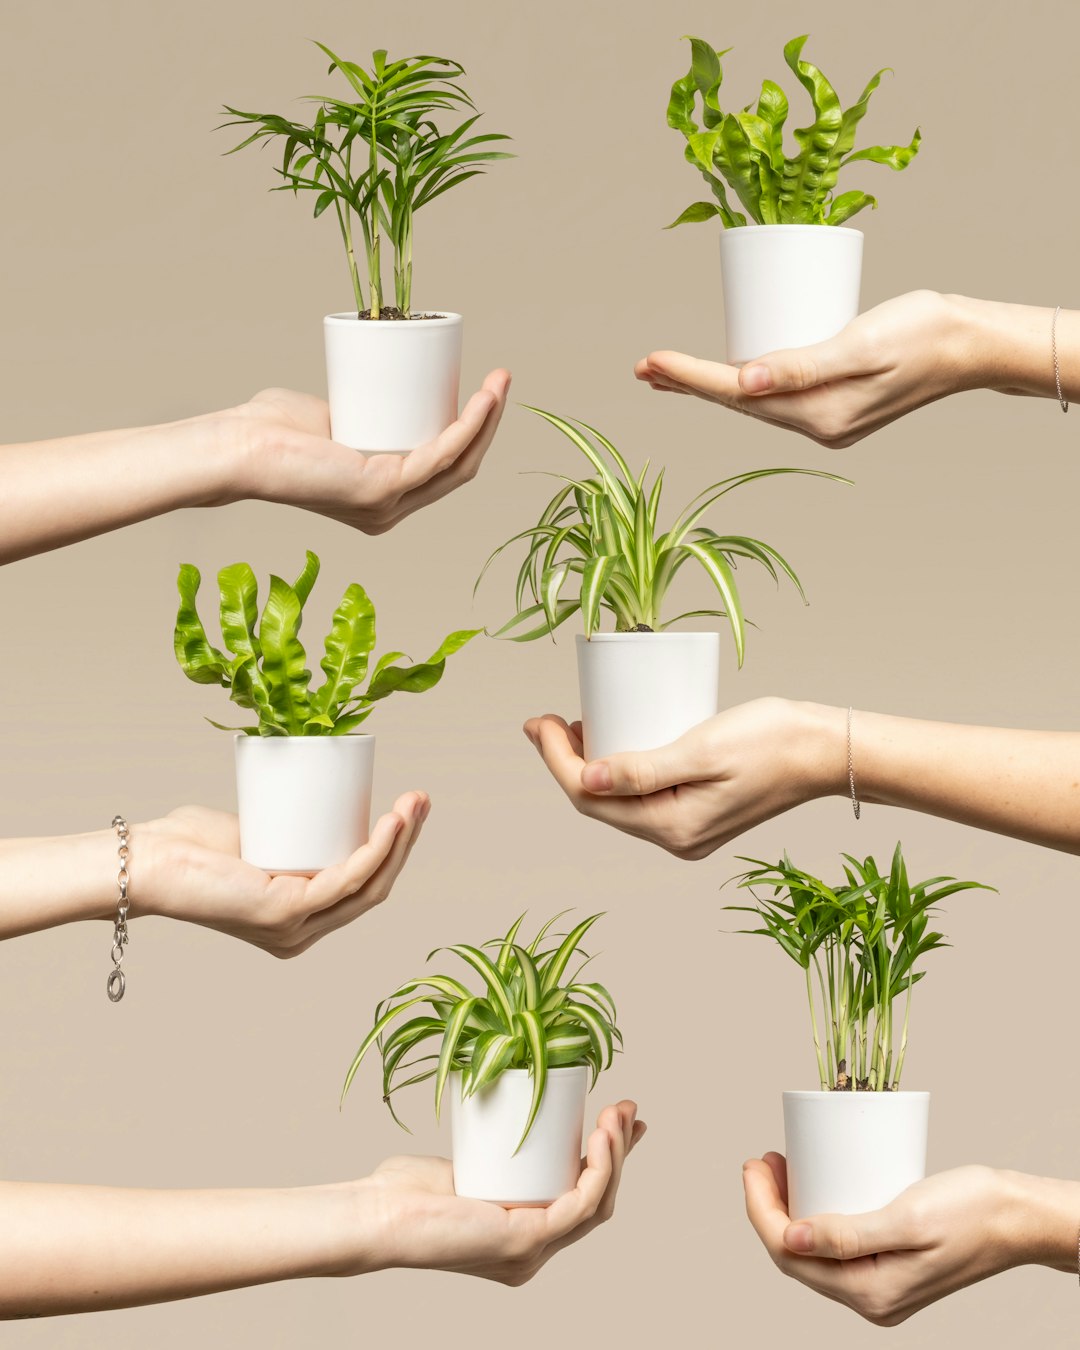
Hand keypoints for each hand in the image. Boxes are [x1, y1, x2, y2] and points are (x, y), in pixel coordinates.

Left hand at [137, 792, 429, 955]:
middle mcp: (302, 934)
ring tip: (414, 802)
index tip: (406, 808)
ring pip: (368, 886)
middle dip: (406, 840)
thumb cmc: (191, 847)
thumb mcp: (255, 837)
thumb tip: (310, 792)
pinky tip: (390, 824)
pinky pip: (346, 881)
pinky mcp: (286, 913)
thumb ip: (281, 827)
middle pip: (374, 886)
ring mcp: (296, 928)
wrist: (150, 861)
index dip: (393, 849)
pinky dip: (375, 851)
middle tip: (420, 798)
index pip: (362, 887)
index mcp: (299, 922)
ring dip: (400, 841)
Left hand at [221, 370, 509, 532]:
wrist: (237, 447)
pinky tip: (481, 401)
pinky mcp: (380, 490)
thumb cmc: (269, 431)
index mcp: (380, 500)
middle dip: (489, 421)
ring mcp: (387, 506)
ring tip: (500, 381)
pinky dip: (467, 428)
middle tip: (501, 379)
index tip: (483, 390)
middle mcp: (389, 511)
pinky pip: (439, 457)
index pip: (441, 468)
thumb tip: (373, 383)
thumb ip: (353, 411)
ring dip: (487, 420)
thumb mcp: (329, 420)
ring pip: (457, 463)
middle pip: (458, 467)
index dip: (471, 431)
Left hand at [366, 1100, 644, 1283]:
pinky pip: (579, 1207)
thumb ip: (491, 1148)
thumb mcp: (466, 1162)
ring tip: (614, 1115)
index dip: (609, 1161)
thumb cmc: (405, 1192)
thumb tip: (514, 1108)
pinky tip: (600, 1139)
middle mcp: (532, 1251)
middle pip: (597, 1199)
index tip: (618, 1119)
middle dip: (620, 1150)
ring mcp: (531, 1252)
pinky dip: (598, 1171)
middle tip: (626, 1108)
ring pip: (596, 1203)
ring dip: (615, 1155)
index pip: (581, 1199)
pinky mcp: (523, 1243)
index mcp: (522, 1236)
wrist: (376, 1214)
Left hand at [523, 700, 839, 859]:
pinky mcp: (698, 812)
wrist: (824, 750)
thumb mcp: (702, 750)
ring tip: (573, 725)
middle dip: (565, 762)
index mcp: (673, 828)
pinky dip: (620, 769)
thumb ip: (644, 769)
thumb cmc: (772, 742)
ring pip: (619, 800)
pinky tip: (614, 740)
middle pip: (599, 803)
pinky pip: (643, 795)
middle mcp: (677, 838)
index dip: (556, 761)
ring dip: (590, 765)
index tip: (538, 722)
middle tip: (545, 719)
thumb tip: (585, 779)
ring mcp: (688, 829)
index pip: (590, 799)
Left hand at [635, 291, 984, 447]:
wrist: (970, 344)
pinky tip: (727, 374)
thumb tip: (743, 381)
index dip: (690, 377)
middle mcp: (817, 426)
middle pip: (738, 404)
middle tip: (642, 368)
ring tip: (667, 373)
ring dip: (710, 386)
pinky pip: (776, 398)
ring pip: (754, 402)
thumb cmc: (924, 333)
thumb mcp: (861, 343)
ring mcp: (827, 420)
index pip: (737, 395)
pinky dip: (743, 384)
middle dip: (688, 385)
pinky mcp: (835, 405)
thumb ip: (804, 364)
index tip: (650, 361)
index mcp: (819, 416)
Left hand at [742, 1152, 1078, 1326]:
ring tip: (781, 1166)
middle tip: (763, 1159)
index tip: (753, 1164)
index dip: (760, 1209)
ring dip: (790, 1210)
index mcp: (870, 1293)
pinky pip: (836, 1248)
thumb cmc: (972, 1212)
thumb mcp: (907, 1219)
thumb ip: (848, 1235)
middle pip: (795, 1255)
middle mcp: (871, 1300)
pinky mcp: (889, 1269)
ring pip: (813, 1252)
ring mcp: (880, 1287)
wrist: (1017, 1218)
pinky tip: (812, 1187)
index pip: (789, 1254)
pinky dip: (815, 1218)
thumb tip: (789, 1238)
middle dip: (769, 1206)